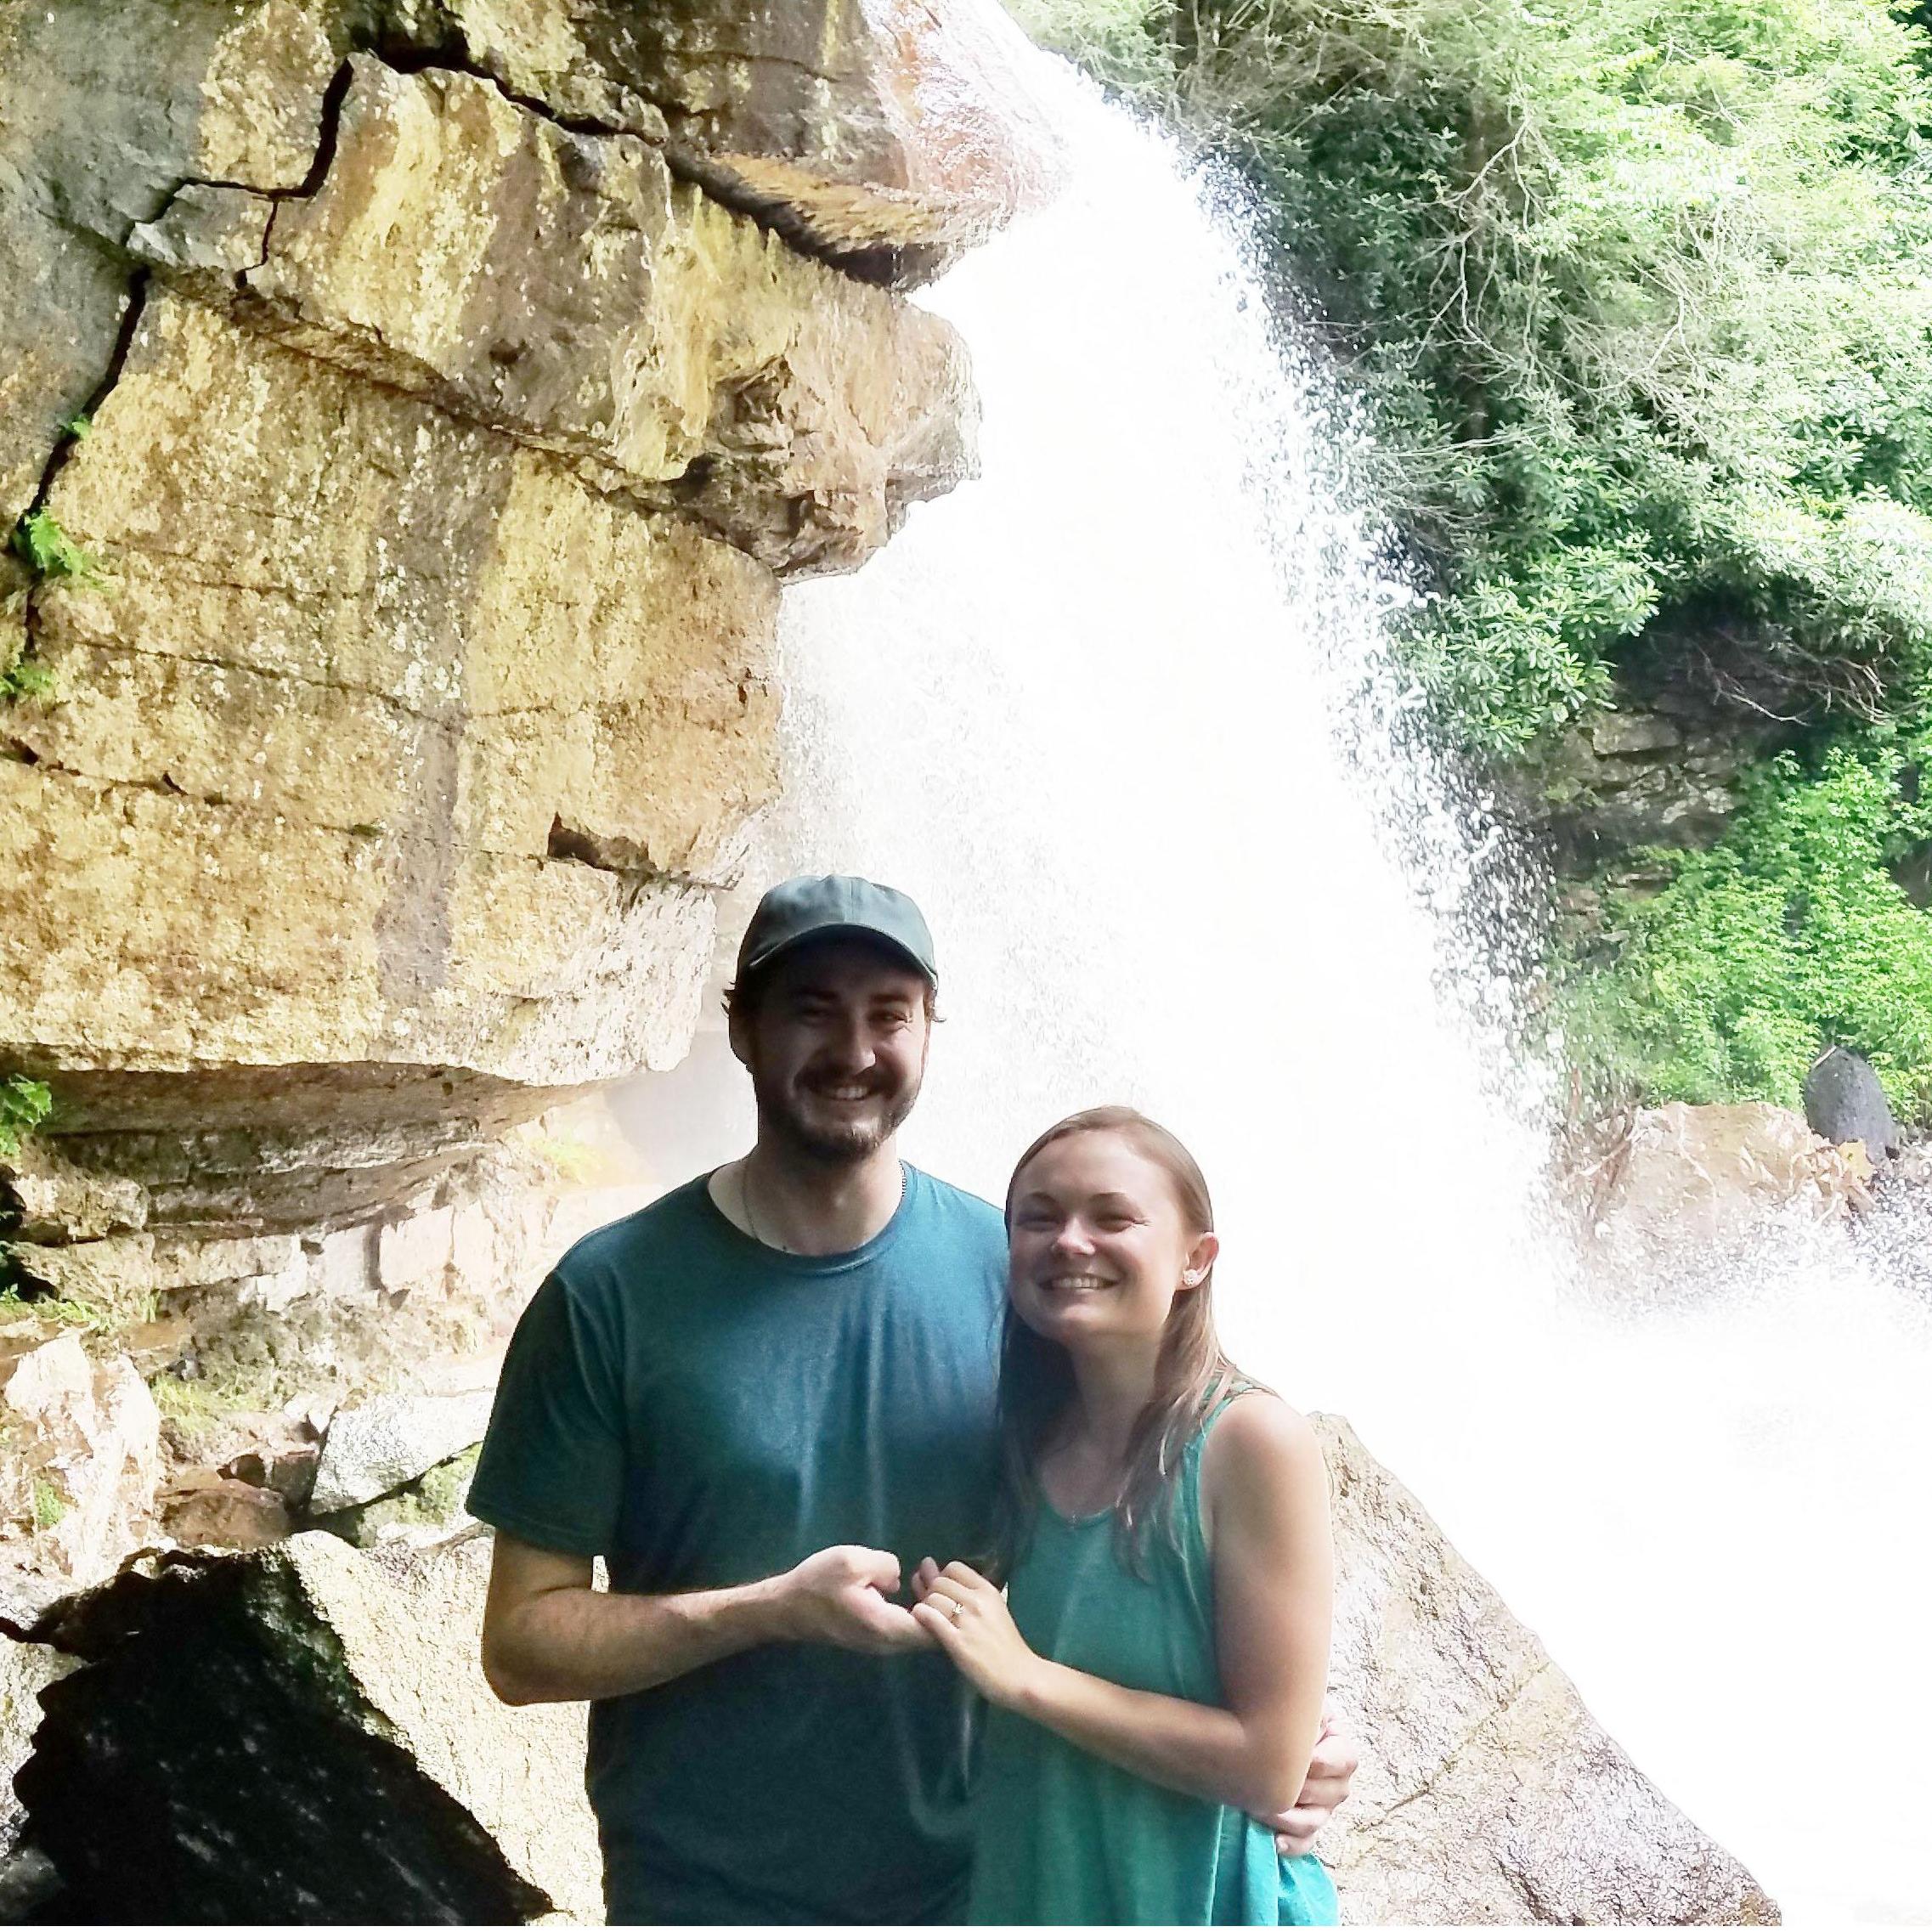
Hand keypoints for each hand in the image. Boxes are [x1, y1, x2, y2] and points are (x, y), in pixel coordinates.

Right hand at [775, 1544, 931, 1654]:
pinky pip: (905, 1628)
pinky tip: (911, 1583)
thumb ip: (886, 1567)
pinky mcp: (874, 1637)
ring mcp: (880, 1643)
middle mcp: (887, 1643)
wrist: (785, 1607)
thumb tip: (899, 1579)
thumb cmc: (817, 1583)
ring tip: (925, 1572)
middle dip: (940, 1604)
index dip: (946, 1606)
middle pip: (931, 1634)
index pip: (935, 1630)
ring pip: (919, 1632)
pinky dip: (915, 1608)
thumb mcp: (852, 1562)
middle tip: (935, 1571)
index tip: (942, 1579)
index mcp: (886, 1627)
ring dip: (928, 1605)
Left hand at [910, 1559, 1043, 1709]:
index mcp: (988, 1591)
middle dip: (932, 1592)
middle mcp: (977, 1601)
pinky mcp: (957, 1641)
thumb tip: (949, 1577)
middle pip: (940, 1582)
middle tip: (932, 1608)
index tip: (944, 1592)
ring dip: (926, 1606)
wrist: (1019, 1676)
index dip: (944, 1578)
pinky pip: (931, 1617)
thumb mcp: (995, 1610)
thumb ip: (973, 1595)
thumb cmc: (1007, 1646)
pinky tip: (920, 1618)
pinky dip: (921, 1614)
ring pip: (933, 1598)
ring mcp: (967, 1621)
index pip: (955, 1567)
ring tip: (929, 1618)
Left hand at [1263, 1707, 1358, 1856]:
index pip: (1342, 1762)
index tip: (1285, 1754)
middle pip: (1326, 1795)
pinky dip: (1292, 1845)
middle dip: (1294, 1789)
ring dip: (1286, 1818)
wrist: (1265, 1727)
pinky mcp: (1306, 1825)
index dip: (1314, 1761)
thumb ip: (1314, 1713)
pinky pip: (1305, 1843)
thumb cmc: (1286, 1712)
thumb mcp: (1305, 1704)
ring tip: (1258, 1809)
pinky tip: (1275, 1842)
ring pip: (1313, 1821)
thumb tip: (1314, 1732)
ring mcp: (1323, 1807)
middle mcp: (1338, 1783)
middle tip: (1263, 1781)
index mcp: (1342, 1750)